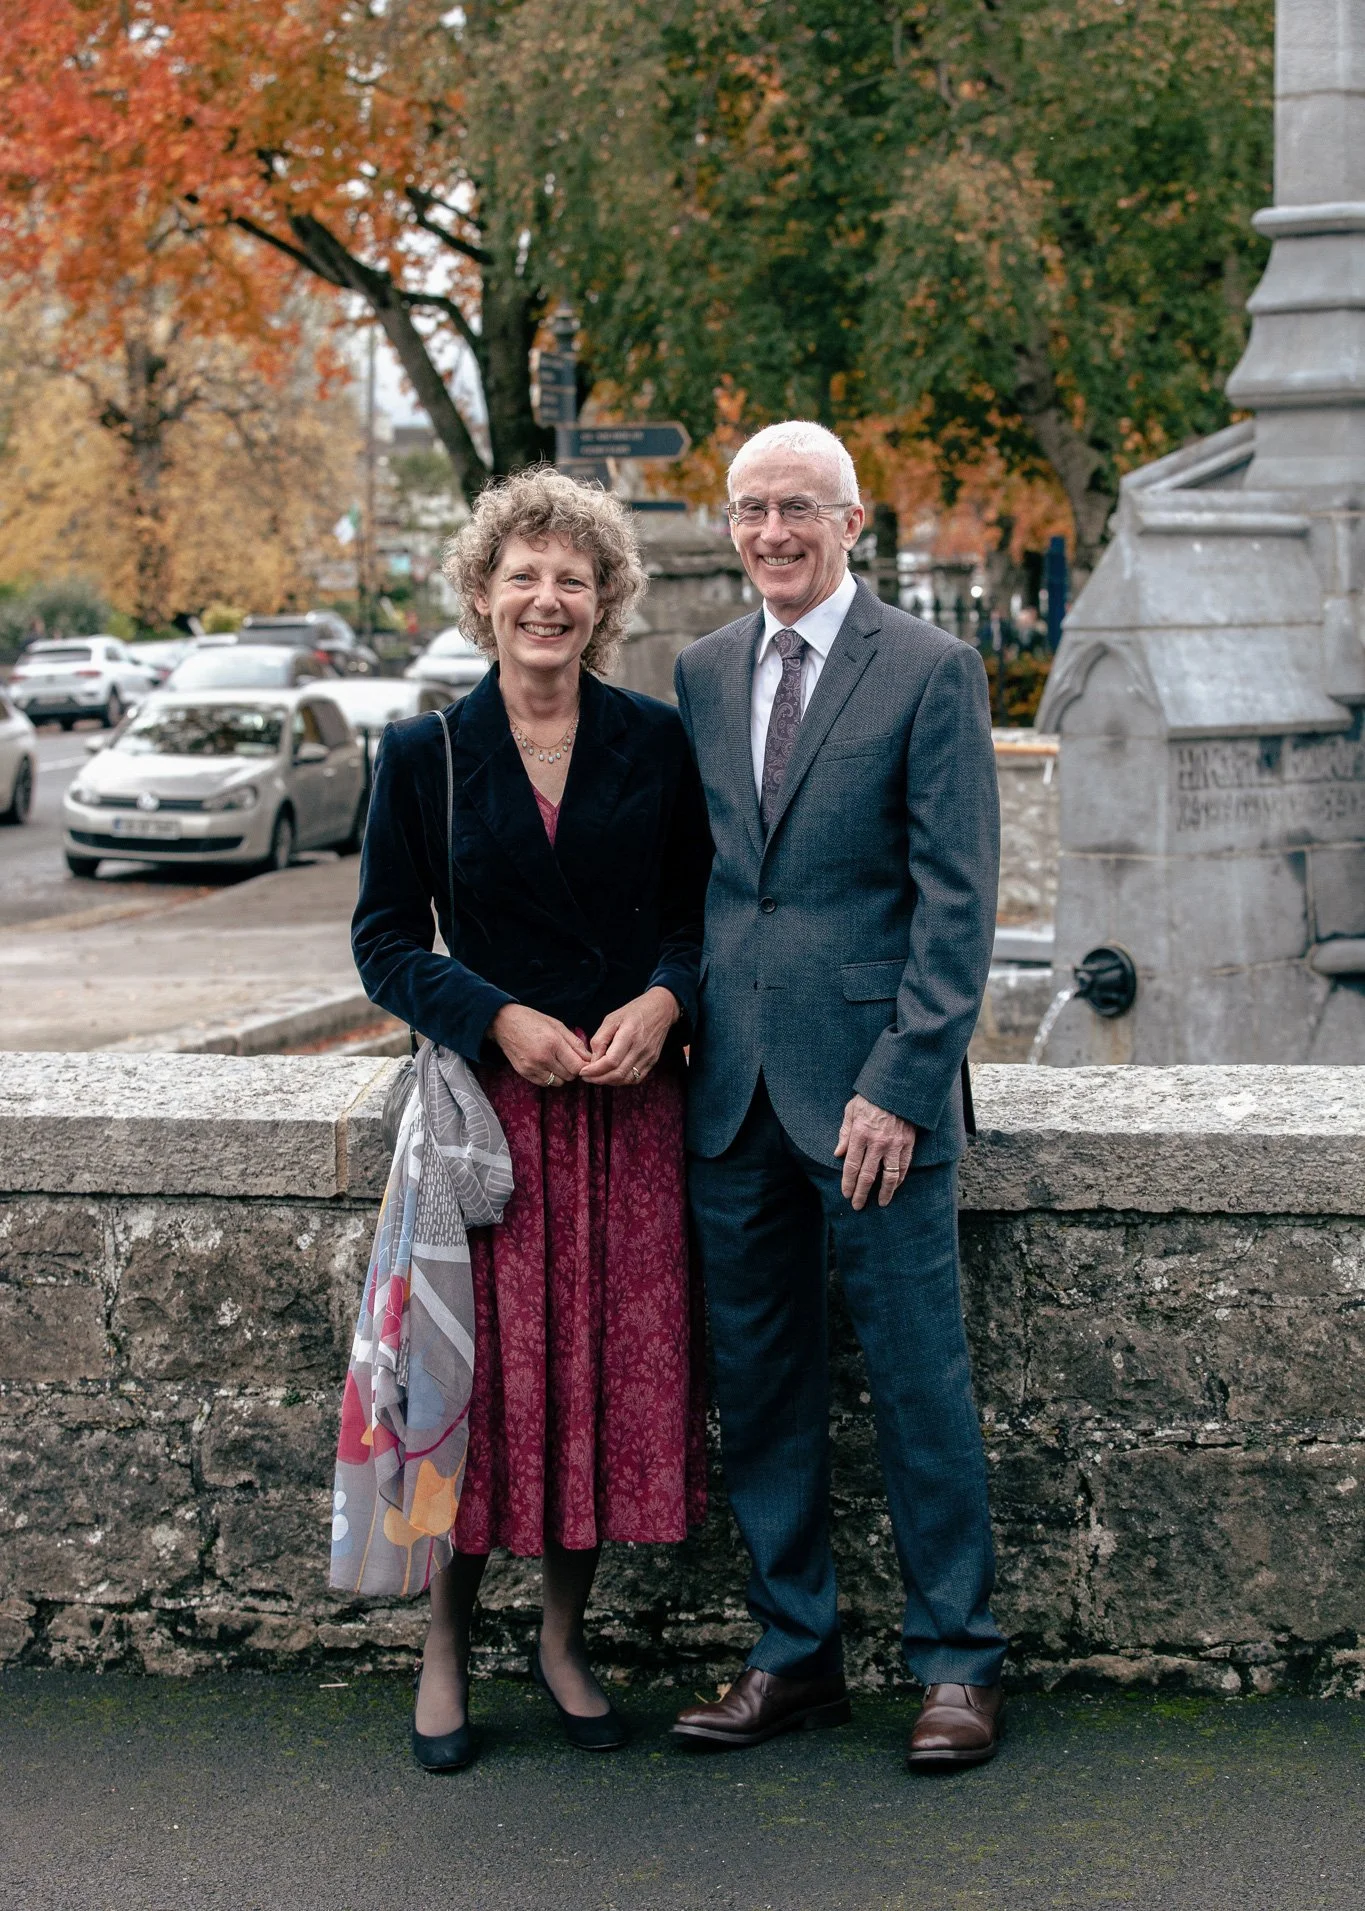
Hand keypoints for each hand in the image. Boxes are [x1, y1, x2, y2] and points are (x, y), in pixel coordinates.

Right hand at [490, 1003, 590, 1086]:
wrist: (504, 1023)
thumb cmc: (532, 1020)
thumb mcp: (557, 1025)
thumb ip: (575, 1042)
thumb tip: (589, 1057)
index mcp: (553, 1043)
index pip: (577, 1067)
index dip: (583, 1066)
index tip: (583, 1061)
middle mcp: (543, 1058)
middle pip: (569, 1076)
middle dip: (573, 1070)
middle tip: (569, 1060)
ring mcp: (532, 1067)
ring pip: (557, 1082)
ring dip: (561, 1075)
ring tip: (557, 1062)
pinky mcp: (524, 1073)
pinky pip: (544, 1083)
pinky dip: (549, 1077)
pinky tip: (546, 1065)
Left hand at [579, 986, 679, 1086]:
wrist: (661, 1009)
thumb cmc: (634, 1011)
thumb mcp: (611, 1018)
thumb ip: (600, 1039)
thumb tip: (593, 1060)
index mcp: (629, 1034)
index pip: (611, 1061)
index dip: (595, 1070)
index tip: (583, 1071)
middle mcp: (640, 1048)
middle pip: (618, 1074)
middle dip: (598, 1079)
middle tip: (586, 1077)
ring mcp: (648, 1056)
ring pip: (626, 1079)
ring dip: (609, 1082)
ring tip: (597, 1077)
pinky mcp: (652, 1061)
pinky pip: (636, 1078)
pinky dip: (622, 1081)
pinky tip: (612, 1076)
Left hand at [834, 1093, 916, 1209]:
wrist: (897, 1088)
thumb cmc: (871, 1097)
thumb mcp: (851, 1110)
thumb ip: (844, 1133)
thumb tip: (838, 1154)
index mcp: (860, 1133)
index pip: (852, 1166)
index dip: (848, 1183)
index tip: (846, 1194)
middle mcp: (877, 1142)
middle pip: (868, 1175)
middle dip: (861, 1193)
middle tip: (858, 1206)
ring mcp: (894, 1144)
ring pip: (889, 1175)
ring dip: (885, 1192)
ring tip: (881, 1203)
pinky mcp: (908, 1143)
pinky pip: (904, 1166)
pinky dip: (899, 1179)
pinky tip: (895, 1187)